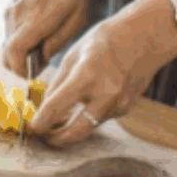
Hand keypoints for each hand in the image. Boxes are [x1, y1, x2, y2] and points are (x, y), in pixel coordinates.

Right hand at [1, 0, 89, 77]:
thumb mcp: (77, 15)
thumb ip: (58, 40)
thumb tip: (42, 58)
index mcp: (35, 19)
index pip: (14, 54)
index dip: (21, 71)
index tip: (33, 75)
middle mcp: (17, 16)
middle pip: (6, 53)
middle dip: (19, 66)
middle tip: (38, 66)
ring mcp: (10, 11)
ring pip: (7, 43)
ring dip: (20, 52)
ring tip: (40, 48)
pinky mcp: (9, 6)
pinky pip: (10, 31)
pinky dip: (19, 39)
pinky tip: (36, 34)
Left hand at [28, 0, 176, 146]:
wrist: (144, 37)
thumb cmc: (105, 40)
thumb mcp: (73, 54)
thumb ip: (57, 82)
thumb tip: (43, 106)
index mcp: (86, 75)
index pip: (56, 108)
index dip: (40, 122)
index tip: (32, 126)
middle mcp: (105, 94)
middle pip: (75, 132)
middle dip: (57, 139)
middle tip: (45, 135)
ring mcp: (118, 104)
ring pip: (89, 125)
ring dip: (73, 125)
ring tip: (60, 116)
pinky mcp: (126, 108)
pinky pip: (101, 117)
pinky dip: (90, 114)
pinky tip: (89, 99)